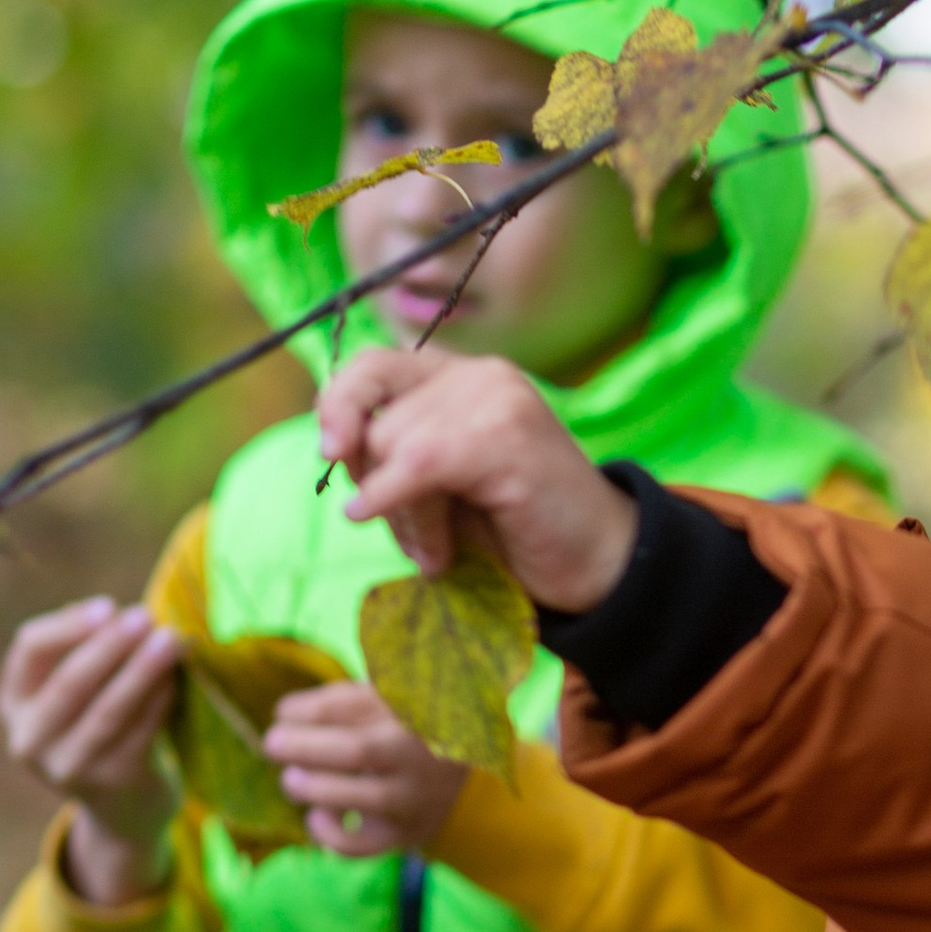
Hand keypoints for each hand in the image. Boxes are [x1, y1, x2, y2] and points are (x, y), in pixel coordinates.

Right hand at [0, 599, 182, 905]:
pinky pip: (140, 732)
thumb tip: (130, 613)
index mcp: (16, 704)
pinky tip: (179, 677)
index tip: (109, 605)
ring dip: (143, 670)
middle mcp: (30, 739)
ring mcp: (67, 767)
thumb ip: (91, 654)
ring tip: (173, 639)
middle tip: (146, 616)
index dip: (69, 624)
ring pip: (108, 709)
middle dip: (111, 645)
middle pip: (69, 681)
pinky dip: (161, 700)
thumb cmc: (104, 730)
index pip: (30, 649)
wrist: (125, 808)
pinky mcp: (111, 783)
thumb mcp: (80, 696)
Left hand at [263, 681, 466, 859]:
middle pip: (356, 751)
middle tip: (273, 744)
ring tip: (292, 780)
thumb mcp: (385, 704)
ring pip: (358, 798)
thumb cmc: (405, 735)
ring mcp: (410, 797)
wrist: (463, 784)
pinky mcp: (403, 835)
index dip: (301, 710)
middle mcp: (413, 754)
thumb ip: (342, 702)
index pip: (345, 705)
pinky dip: (328, 835)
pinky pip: (360, 845)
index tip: (284, 714)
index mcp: (406, 711)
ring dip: (311, 788)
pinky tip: (316, 817)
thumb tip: (285, 716)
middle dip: (300, 747)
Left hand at [318, 349, 636, 610]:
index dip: (338, 404)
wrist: (600, 566)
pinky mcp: (509, 438)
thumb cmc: (518, 529)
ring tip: (438, 553)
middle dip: (374, 485)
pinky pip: (419, 462)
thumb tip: (333, 442)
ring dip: (403, 515)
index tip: (330, 453)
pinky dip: (395, 499)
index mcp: (465, 377)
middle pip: (377, 420)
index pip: (372, 365)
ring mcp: (498, 401)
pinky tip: (416, 542)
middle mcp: (482, 376)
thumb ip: (394, 452)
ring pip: (394, 447)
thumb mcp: (442, 484)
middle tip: (413, 537)